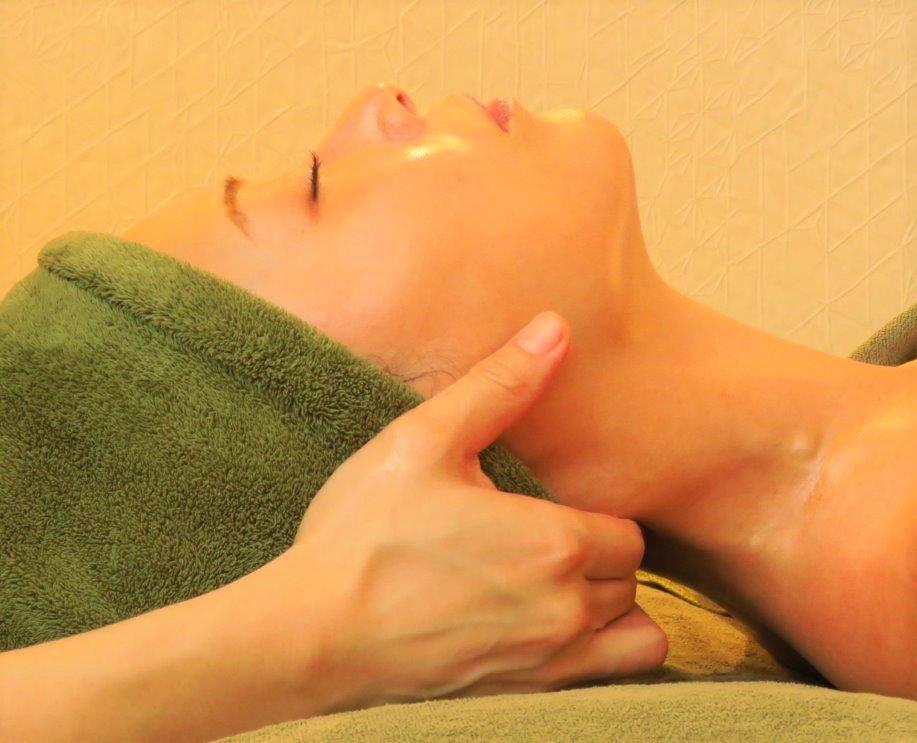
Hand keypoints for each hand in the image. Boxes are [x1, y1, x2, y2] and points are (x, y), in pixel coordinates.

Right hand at [287, 311, 666, 707]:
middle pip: (629, 582)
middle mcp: (566, 609)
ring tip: (562, 588)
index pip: (630, 534)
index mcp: (555, 542)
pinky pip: (605, 681)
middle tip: (548, 542)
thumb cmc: (363, 534)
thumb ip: (499, 385)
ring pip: (634, 638)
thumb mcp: (424, 440)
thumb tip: (556, 327)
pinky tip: (548, 629)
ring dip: (612, 611)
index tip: (554, 511)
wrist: (311, 633)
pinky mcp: (521, 695)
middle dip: (601, 559)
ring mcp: (546, 661)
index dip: (598, 517)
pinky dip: (597, 655)